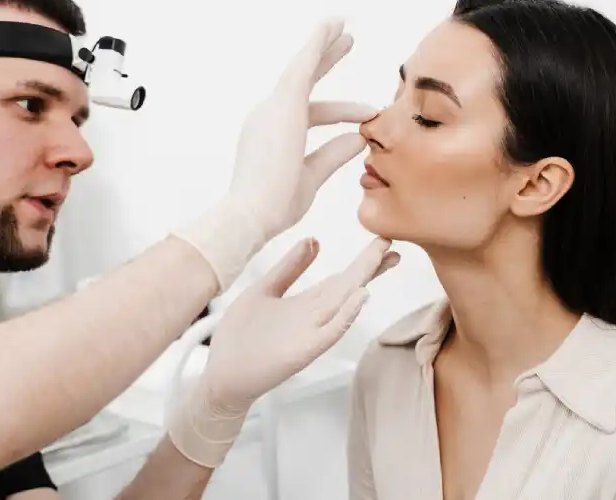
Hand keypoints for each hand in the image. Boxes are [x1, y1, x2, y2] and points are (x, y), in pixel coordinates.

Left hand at [165, 236, 399, 467]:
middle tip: (393, 243)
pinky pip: (330, 332)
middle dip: (369, 266)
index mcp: (306, 304)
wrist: (221, 375)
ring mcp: (310, 334)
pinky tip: (359, 298)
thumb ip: (290, 267)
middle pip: (348, 288)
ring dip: (363, 283)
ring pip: (343, 305)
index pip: (341, 279)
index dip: (363, 261)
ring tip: (383, 259)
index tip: (383, 240)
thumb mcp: (265, 290)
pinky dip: (346, 315)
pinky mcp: (302, 351)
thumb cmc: (242, 337)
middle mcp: (314, 317)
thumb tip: (314, 240)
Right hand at [175, 19, 375, 293]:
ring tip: (341, 24)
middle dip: (325, 61)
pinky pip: (303, 65)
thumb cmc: (275, 204)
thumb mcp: (312, 176)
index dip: (341, 112)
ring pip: (302, 68)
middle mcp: (269, 116)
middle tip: (346, 41)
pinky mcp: (283, 103)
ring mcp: (273, 108)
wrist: (252, 212)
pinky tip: (332, 27)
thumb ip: (333, 154)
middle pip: (303, 83)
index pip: (311, 116)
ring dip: (322, 44)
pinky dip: (318, 44)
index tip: (368, 113)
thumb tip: (358, 139)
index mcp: (274, 136)